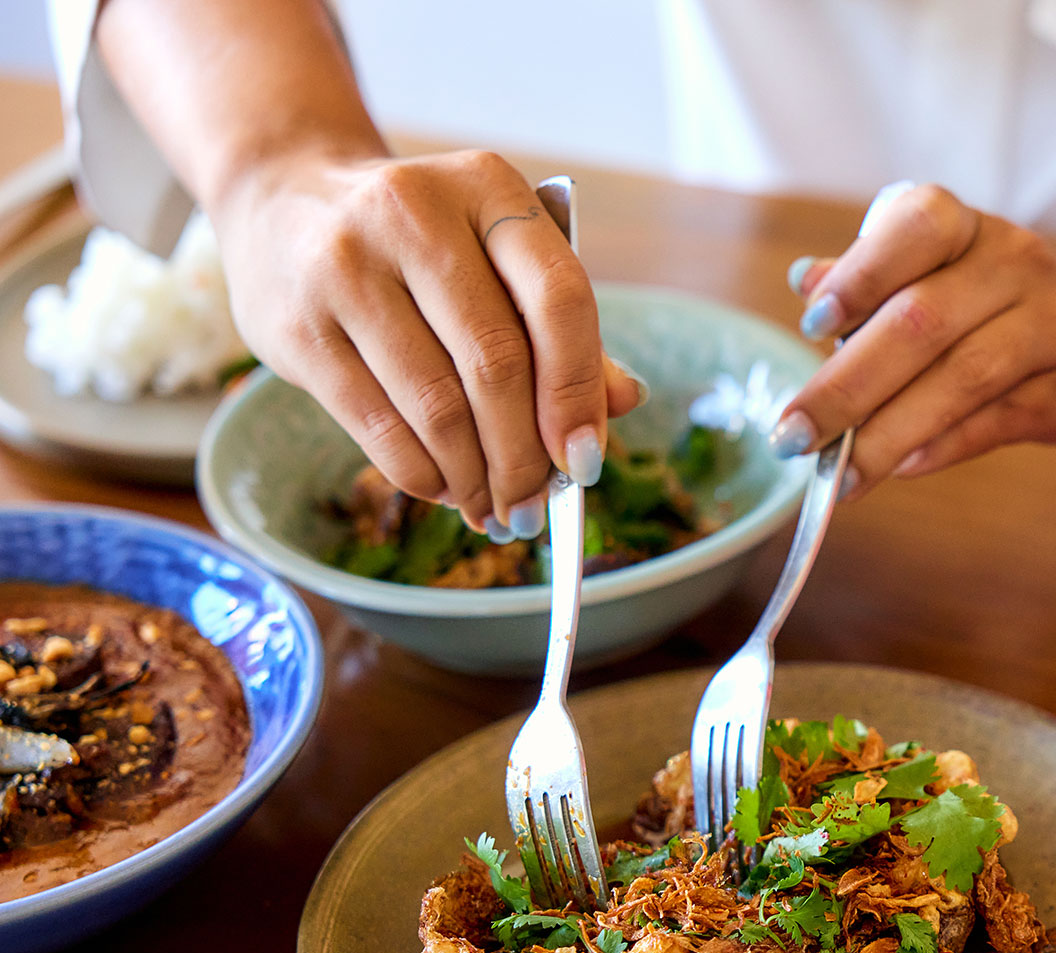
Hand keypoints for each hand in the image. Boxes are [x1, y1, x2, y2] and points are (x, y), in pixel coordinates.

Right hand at [209, 148, 644, 537]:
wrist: (280, 199)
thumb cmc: (418, 244)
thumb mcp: (493, 254)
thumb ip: (560, 326)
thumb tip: (621, 404)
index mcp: (488, 188)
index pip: (559, 298)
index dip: (578, 391)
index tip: (586, 461)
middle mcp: (413, 214)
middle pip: (495, 362)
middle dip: (523, 455)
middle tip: (534, 505)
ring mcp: (345, 266)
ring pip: (436, 403)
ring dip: (474, 475)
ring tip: (492, 507)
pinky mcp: (296, 324)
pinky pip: (375, 422)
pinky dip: (420, 472)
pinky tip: (443, 488)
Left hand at [769, 185, 1055, 496]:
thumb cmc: (1003, 302)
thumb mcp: (943, 272)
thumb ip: (875, 278)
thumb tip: (807, 282)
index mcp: (968, 226)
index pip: (916, 225)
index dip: (861, 272)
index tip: (814, 323)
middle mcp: (1014, 264)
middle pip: (923, 321)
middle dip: (848, 384)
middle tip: (792, 435)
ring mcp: (1052, 325)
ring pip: (961, 378)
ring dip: (888, 433)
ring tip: (836, 474)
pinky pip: (997, 421)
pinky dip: (942, 448)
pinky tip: (899, 470)